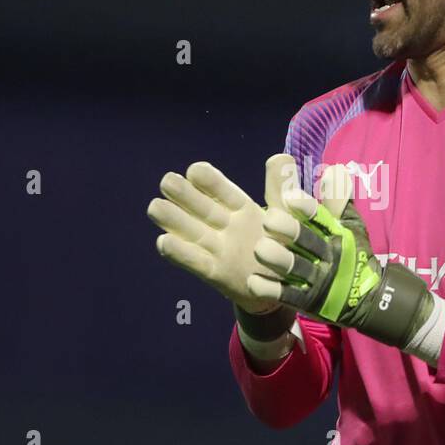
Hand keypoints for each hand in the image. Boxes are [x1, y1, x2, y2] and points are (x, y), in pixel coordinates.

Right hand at [147, 154, 296, 318]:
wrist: (287, 286)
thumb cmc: (284, 246)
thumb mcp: (288, 216)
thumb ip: (282, 189)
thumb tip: (280, 157)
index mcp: (241, 208)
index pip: (222, 190)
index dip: (209, 180)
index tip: (196, 170)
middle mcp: (224, 225)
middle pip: (200, 207)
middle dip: (183, 194)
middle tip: (167, 181)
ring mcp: (217, 248)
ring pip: (190, 231)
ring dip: (172, 219)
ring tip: (155, 207)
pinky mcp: (215, 273)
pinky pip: (196, 262)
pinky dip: (180, 253)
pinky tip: (163, 241)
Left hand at [247, 163, 433, 348]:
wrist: (365, 299)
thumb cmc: (351, 255)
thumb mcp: (349, 227)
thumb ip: (338, 200)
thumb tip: (336, 170)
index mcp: (336, 233)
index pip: (322, 218)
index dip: (307, 208)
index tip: (291, 197)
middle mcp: (327, 255)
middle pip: (308, 242)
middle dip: (291, 231)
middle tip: (269, 219)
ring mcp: (317, 280)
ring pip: (297, 268)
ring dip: (278, 259)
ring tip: (260, 249)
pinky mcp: (307, 301)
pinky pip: (288, 296)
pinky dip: (271, 289)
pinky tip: (252, 282)